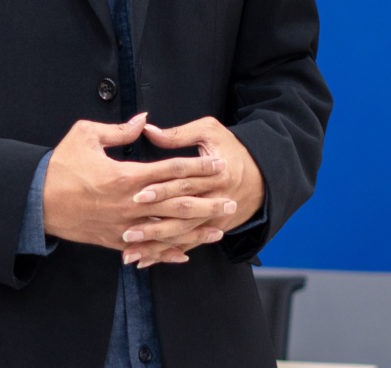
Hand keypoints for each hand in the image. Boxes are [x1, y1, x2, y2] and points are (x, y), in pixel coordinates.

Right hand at [42, 114, 229, 258]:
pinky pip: (147, 249)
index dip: (197, 166)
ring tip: (219, 227)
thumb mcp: (87, 135)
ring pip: (168, 230)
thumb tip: (143, 120)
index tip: (218, 162)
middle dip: (206, 200)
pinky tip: (186, 254)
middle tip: (231, 198)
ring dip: (196, 229)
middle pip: (177, 202)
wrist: (38, 201)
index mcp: (125, 176)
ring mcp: (124, 226)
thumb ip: (119, 130)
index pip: (171, 170)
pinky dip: (167, 253)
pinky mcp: (115, 241)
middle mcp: (130, 204)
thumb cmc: (61, 164)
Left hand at [119, 117, 264, 266]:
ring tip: (131, 251)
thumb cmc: (231, 148)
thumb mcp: (209, 131)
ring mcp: (215, 218)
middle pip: (182, 213)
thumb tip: (147, 129)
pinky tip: (147, 260)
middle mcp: (216, 198)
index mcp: (215, 172)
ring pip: (184, 234)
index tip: (138, 194)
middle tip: (128, 232)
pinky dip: (168, 253)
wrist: (262, 176)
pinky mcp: (214, 229)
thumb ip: (178, 134)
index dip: (162, 188)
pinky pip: (189, 244)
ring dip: (157, 245)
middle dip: (155, 224)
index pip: (184, 182)